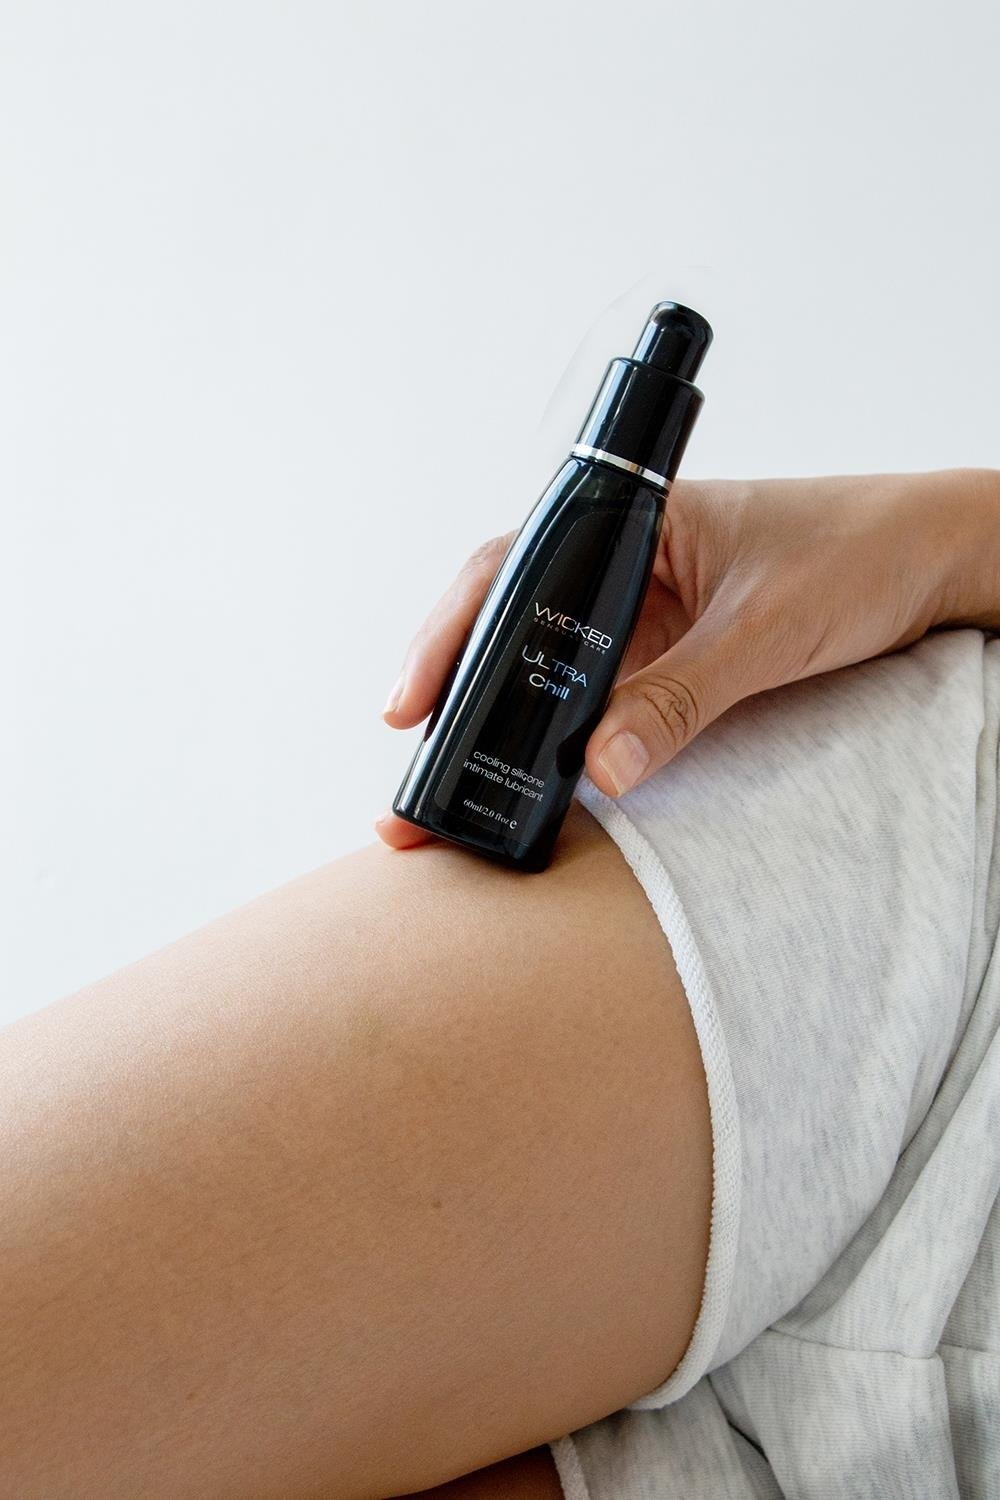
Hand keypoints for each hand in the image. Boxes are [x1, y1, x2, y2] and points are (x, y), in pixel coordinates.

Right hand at [376, 468, 997, 847]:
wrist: (939, 562)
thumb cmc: (862, 551)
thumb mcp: (768, 629)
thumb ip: (683, 697)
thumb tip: (599, 770)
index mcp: (631, 523)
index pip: (512, 571)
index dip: (450, 637)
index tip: (411, 705)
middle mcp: (625, 567)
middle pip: (513, 627)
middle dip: (458, 696)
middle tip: (417, 775)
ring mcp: (646, 616)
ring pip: (550, 671)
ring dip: (504, 726)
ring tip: (454, 793)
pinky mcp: (672, 659)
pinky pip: (601, 701)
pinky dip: (564, 741)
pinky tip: (535, 786)